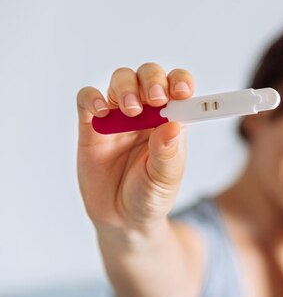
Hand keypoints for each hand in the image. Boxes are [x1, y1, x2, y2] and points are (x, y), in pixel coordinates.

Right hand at [76, 63, 194, 233]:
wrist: (123, 220)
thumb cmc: (151, 196)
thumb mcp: (165, 179)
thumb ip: (168, 153)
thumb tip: (173, 124)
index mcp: (171, 120)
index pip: (179, 88)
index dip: (181, 82)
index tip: (182, 92)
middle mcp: (146, 113)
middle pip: (149, 76)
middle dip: (153, 79)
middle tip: (155, 99)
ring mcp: (118, 118)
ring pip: (121, 81)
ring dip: (127, 87)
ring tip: (131, 111)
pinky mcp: (91, 127)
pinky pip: (87, 100)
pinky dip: (91, 98)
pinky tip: (101, 111)